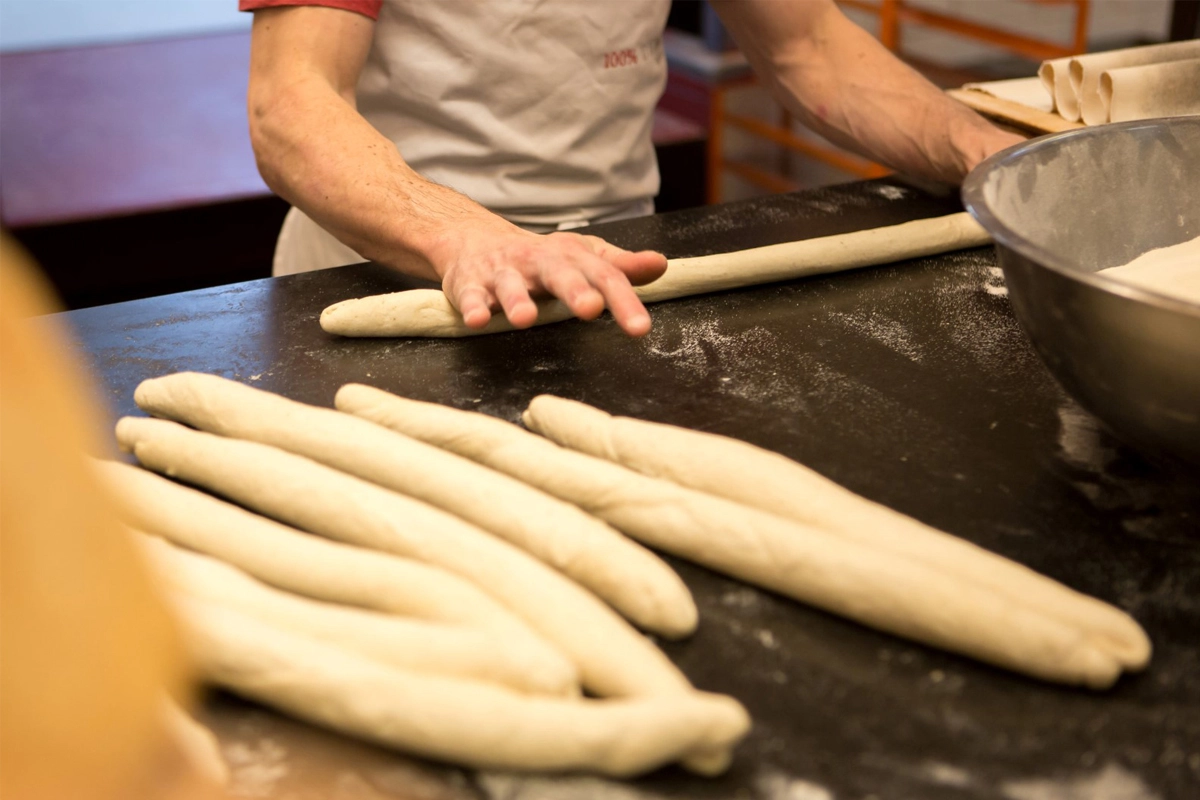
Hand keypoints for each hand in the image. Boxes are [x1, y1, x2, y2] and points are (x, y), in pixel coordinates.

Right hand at [431, 224, 667, 336]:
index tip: (640, 328)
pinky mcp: (469, 284)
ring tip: (525, 319)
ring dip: (518, 300)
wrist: (474, 239)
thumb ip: (620, 267)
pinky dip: (473, 306)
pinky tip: (478, 319)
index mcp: (571, 257)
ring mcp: (503, 272)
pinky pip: (470, 296)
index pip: (603, 276)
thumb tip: (660, 265)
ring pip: (510, 285)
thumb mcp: (582, 257)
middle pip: (559, 273)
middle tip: (590, 308)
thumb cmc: (540, 259)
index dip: (624, 301)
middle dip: (574, 290)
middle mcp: (538, 261)